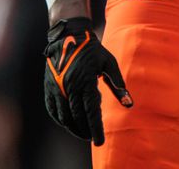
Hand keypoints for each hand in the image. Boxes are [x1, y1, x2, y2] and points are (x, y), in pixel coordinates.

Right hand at [43, 17, 132, 144]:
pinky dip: (60, 119)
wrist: (68, 36)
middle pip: (77, 116)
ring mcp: (56, 88)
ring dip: (73, 127)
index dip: (96, 128)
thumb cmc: (93, 51)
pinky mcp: (49, 87)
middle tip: (93, 137)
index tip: (99, 142)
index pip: (91, 111)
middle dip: (85, 130)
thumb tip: (129, 104)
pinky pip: (53, 109)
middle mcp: (69, 87)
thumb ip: (118, 85)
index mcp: (86, 81)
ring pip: (64, 116)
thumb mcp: (109, 64)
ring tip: (83, 132)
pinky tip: (68, 123)